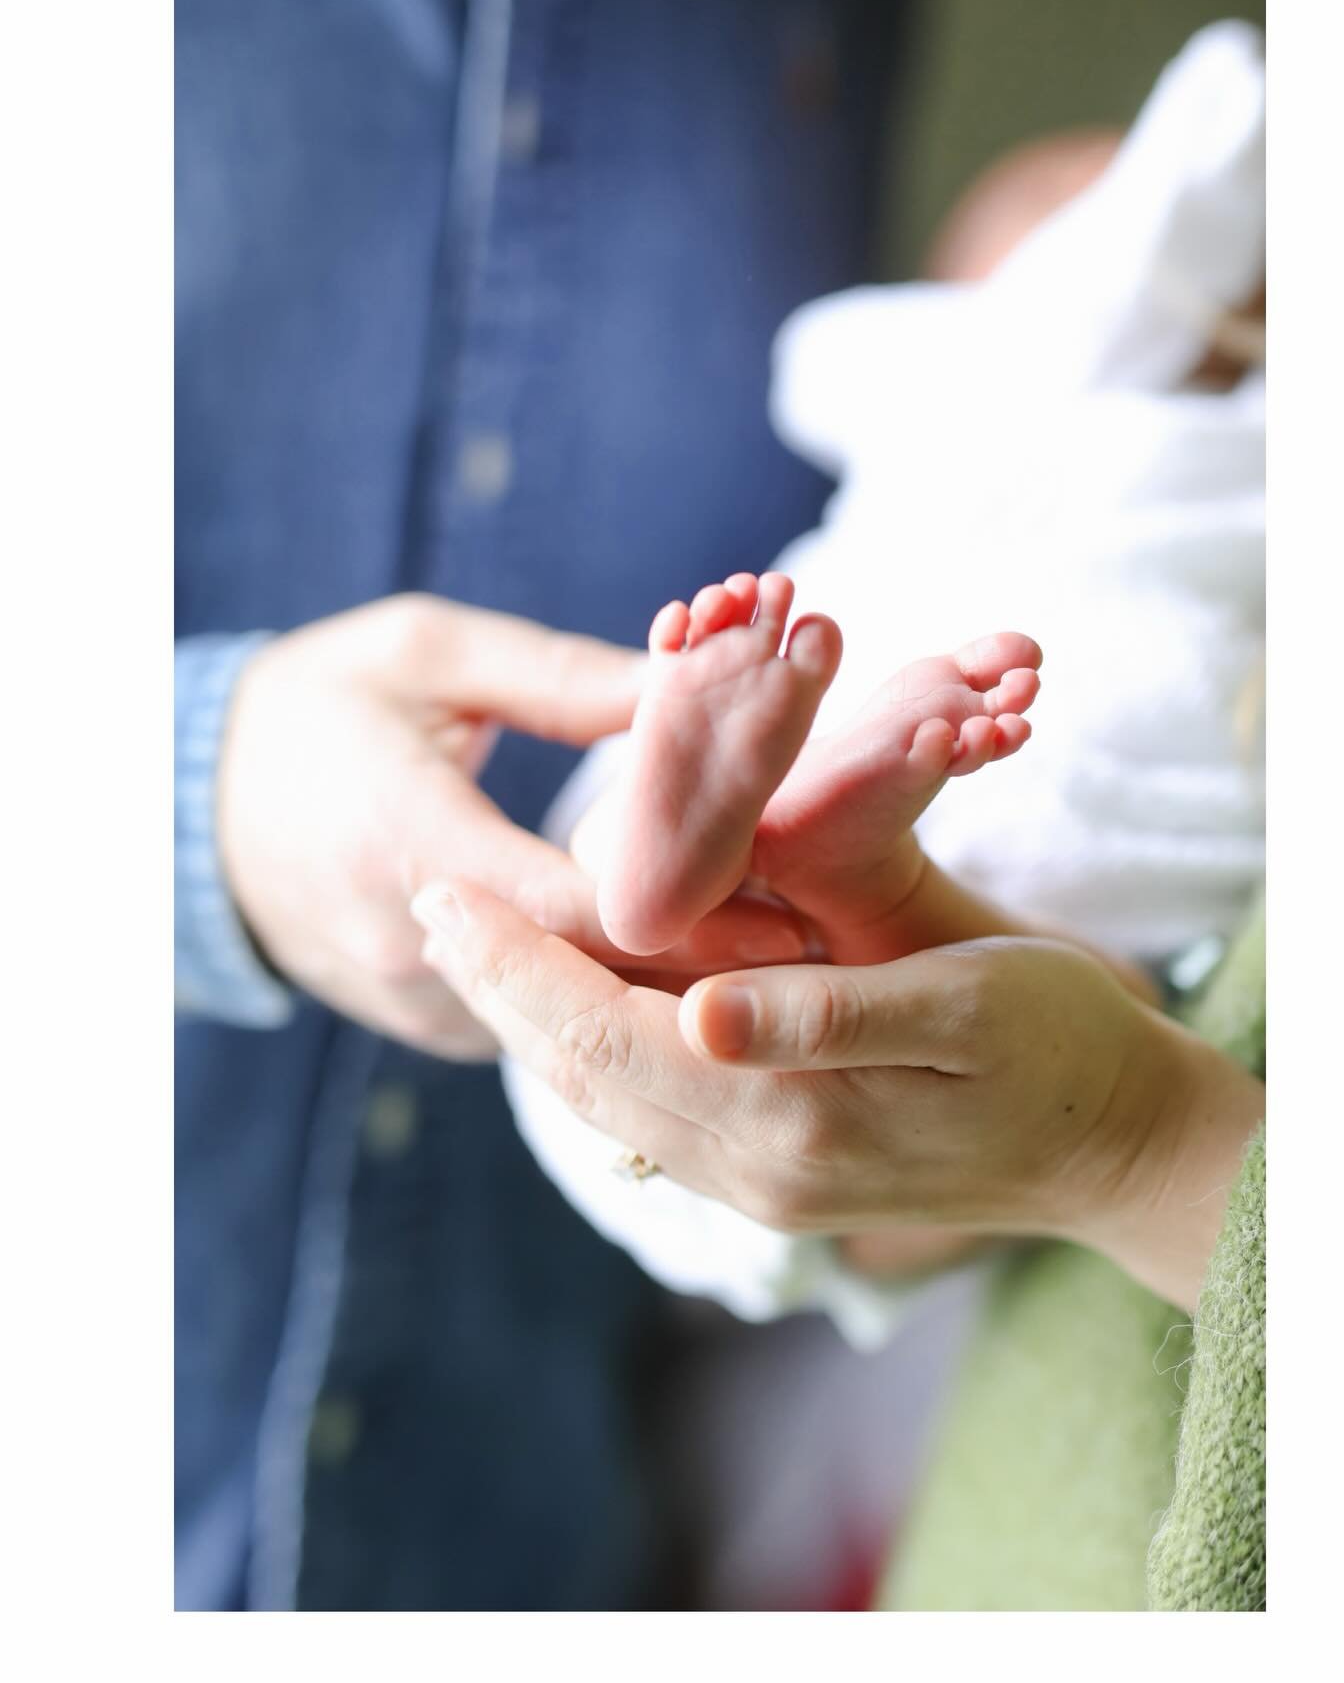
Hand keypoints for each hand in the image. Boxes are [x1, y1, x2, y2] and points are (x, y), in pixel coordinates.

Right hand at [216, 595, 809, 1056]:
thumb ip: (561, 677)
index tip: (794, 909)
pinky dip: (606, 1000)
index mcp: (408, 836)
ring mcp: (412, 999)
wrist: (190, 810)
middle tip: (815, 943)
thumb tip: (693, 677)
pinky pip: (538, 1028)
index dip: (693, 910)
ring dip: (663, 988)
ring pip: (571, 1018)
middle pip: (592, 980)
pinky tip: (683, 973)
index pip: (578, 903)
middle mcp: (411, 941)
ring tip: (772, 955)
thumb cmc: (314, 706)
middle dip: (705, 962)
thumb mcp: (426, 654)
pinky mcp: (424, 1023)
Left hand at [412, 879, 1261, 1307]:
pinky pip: (657, 1115)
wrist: (1118, 1146)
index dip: (521, 962)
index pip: (609, 1036)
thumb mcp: (960, 1004)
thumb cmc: (1056, 1046)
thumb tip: (692, 1012)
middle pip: (587, 1075)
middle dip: (503, 988)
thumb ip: (821, 1018)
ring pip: (612, 1101)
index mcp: (791, 1116)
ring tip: (479, 947)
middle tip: (430, 907)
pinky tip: (577, 1007)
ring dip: (537, 1022)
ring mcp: (767, 1184)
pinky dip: (598, 1052)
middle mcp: (758, 1168)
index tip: (446, 894)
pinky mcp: (784, 1177)